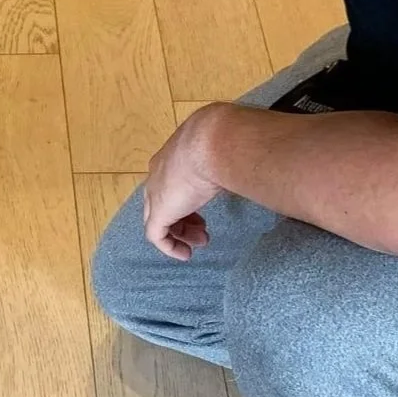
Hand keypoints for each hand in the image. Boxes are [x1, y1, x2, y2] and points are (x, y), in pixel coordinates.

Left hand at [143, 104, 226, 259]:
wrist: (211, 142)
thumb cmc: (221, 142)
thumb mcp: (219, 150)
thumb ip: (221, 159)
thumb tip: (242, 161)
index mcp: (171, 156)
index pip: (171, 181)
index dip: (187, 199)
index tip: (204, 210)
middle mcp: (157, 173)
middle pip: (163, 200)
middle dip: (184, 218)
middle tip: (204, 230)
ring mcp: (155, 192)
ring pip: (158, 218)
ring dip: (181, 233)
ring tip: (202, 241)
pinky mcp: (159, 211)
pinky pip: (156, 235)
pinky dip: (169, 247)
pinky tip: (186, 254)